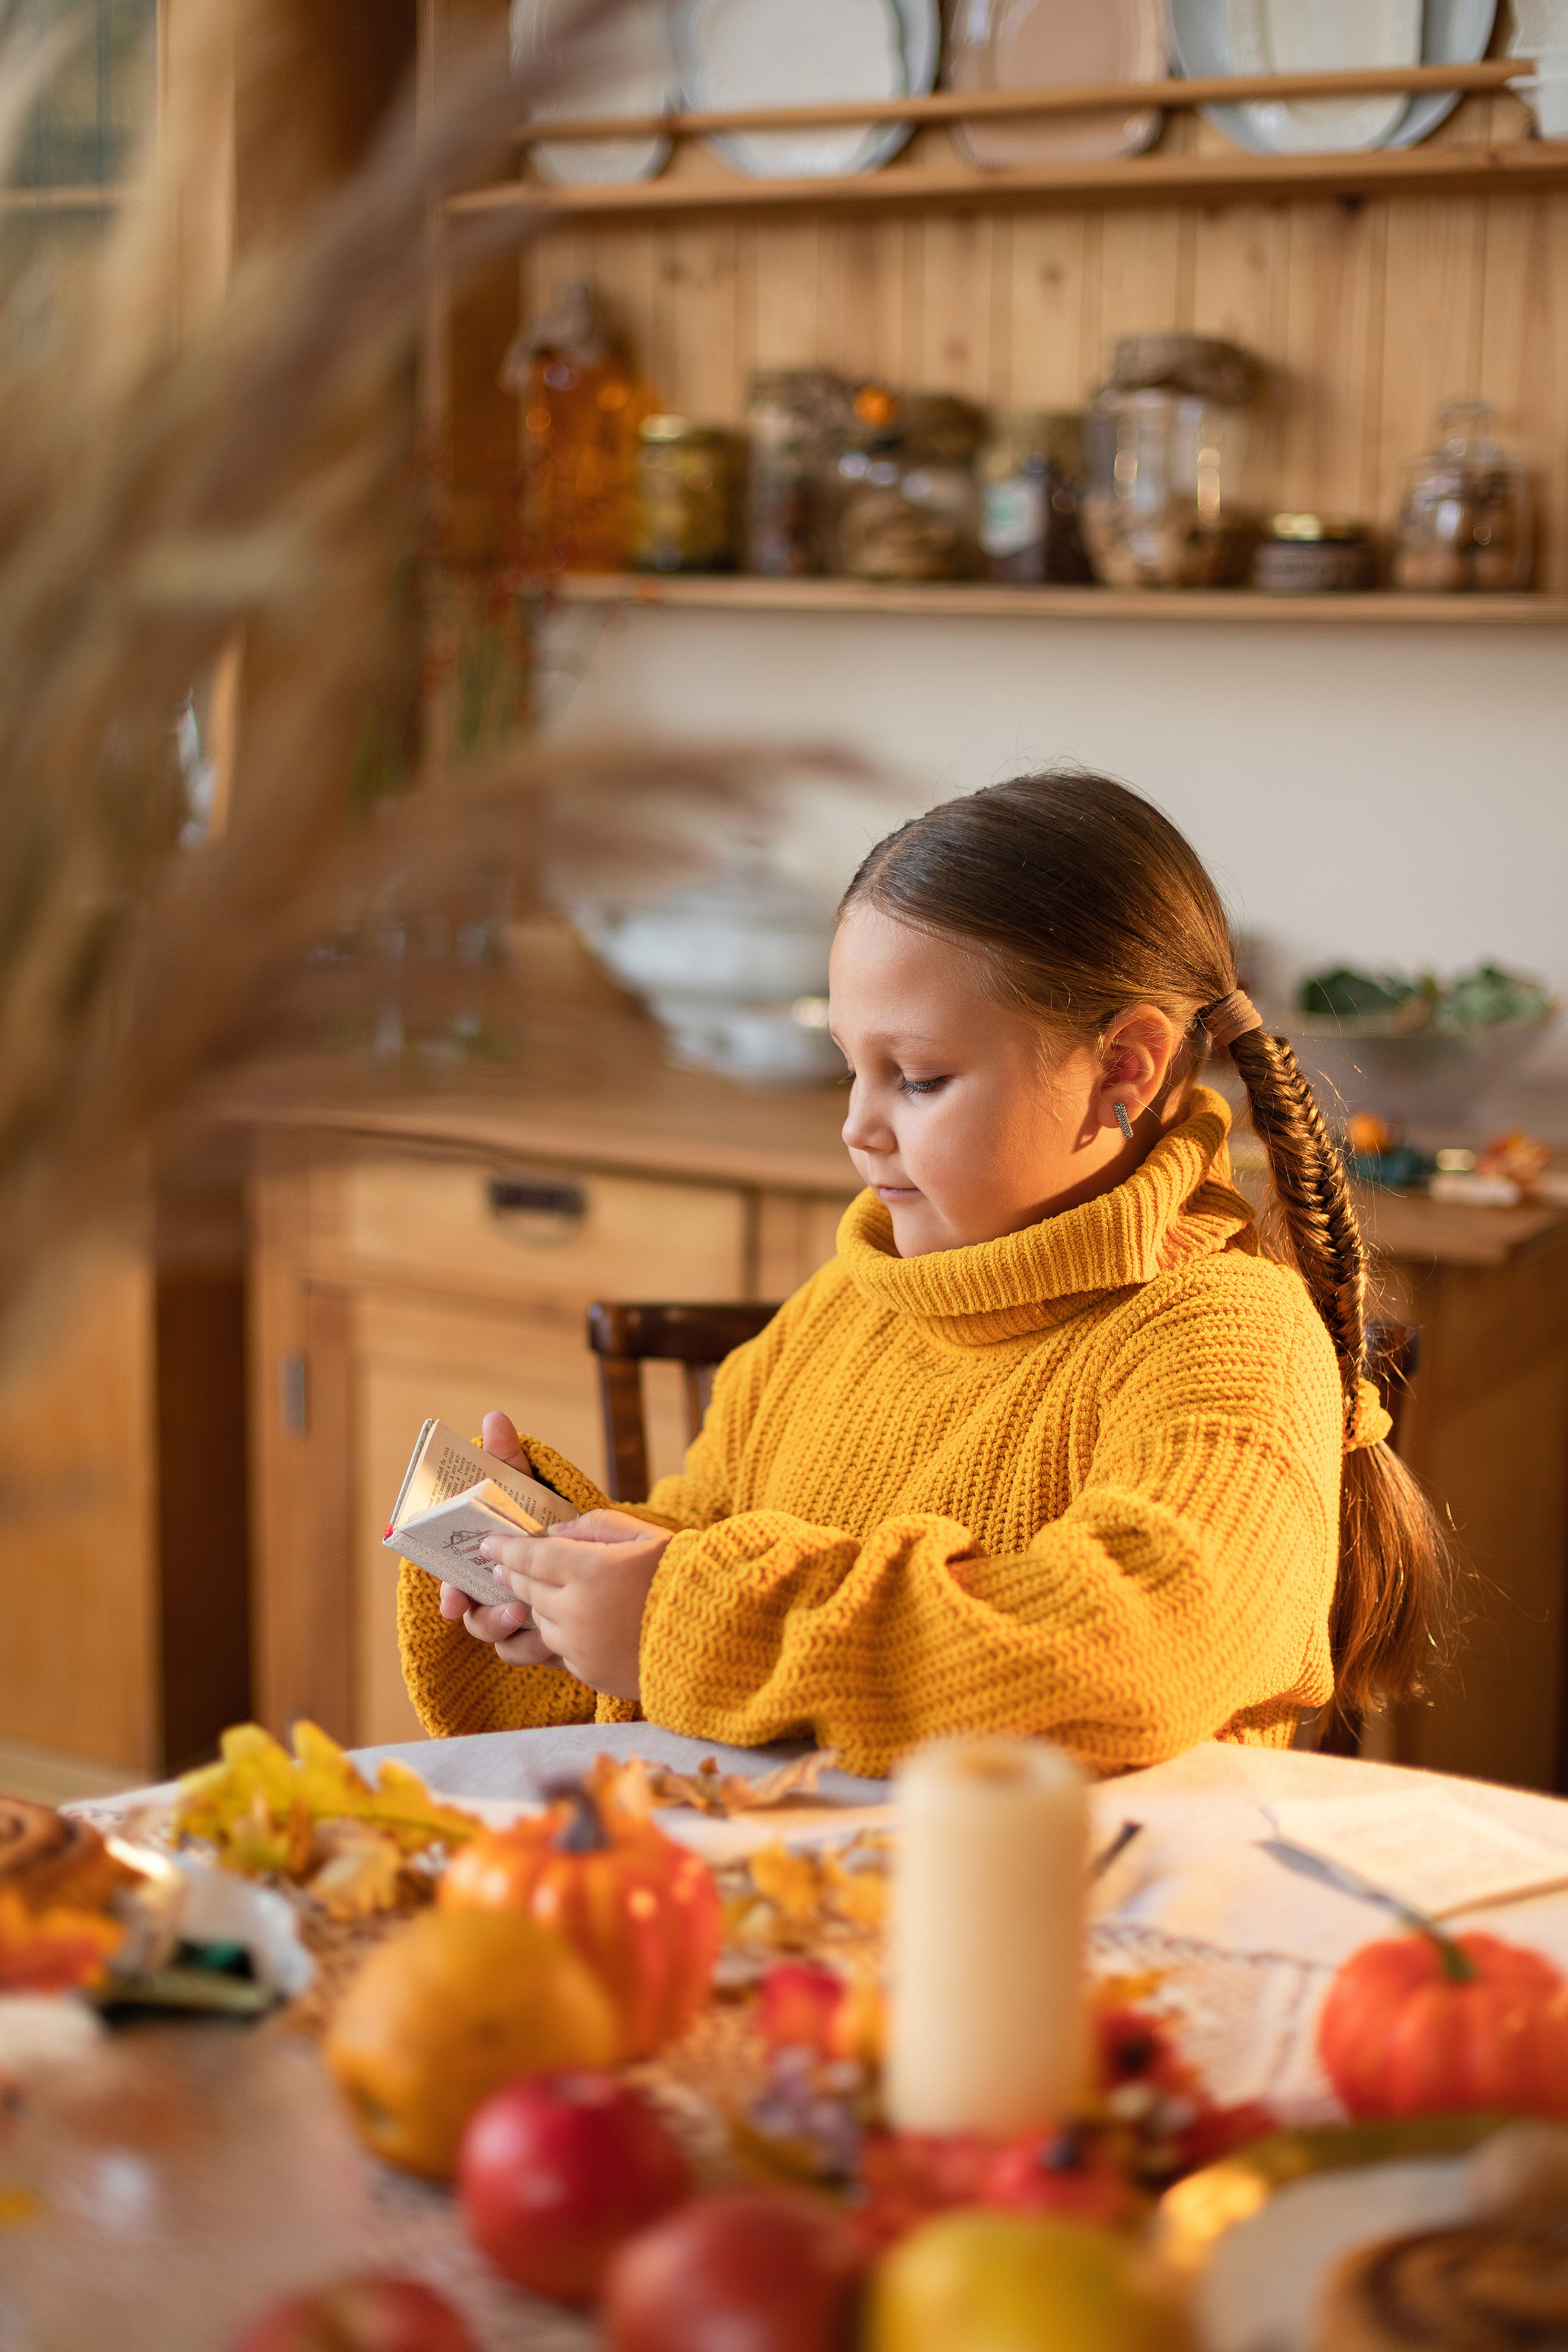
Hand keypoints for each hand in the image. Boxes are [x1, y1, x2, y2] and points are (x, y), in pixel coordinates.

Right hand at [439, 1411, 565, 1668]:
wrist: (587, 1544)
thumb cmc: (541, 1513)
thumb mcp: (526, 1486)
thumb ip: (508, 1460)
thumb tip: (496, 1418)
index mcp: (480, 1566)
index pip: (453, 1587)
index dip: (450, 1596)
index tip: (453, 1601)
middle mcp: (491, 1596)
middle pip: (476, 1621)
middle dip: (489, 1620)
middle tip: (514, 1610)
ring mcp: (517, 1621)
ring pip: (503, 1645)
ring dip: (517, 1638)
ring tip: (540, 1622)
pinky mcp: (543, 1637)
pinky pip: (534, 1656)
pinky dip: (544, 1651)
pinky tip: (562, 1640)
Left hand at [482, 1509, 671, 1699]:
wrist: (714, 1639)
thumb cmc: (683, 1578)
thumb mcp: (646, 1536)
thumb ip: (598, 1526)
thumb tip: (559, 1531)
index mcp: (590, 1571)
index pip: (532, 1557)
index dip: (506, 1549)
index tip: (487, 1543)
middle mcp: (577, 1610)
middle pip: (528, 1589)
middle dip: (513, 1574)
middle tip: (503, 1565)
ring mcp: (580, 1646)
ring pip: (538, 1622)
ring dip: (534, 1605)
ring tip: (535, 1593)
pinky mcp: (589, 1672)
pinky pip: (559, 1650)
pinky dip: (558, 1633)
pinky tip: (568, 1622)